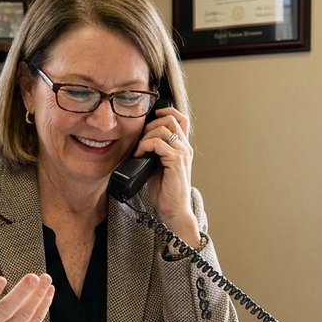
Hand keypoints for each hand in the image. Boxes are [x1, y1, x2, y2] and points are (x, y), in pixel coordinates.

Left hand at [136, 106, 197, 243]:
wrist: (173, 210)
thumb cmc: (165, 191)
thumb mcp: (157, 166)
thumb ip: (153, 151)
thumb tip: (137, 141)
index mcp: (182, 147)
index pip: (181, 118)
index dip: (166, 111)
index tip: (152, 118)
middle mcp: (185, 147)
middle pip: (170, 119)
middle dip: (150, 125)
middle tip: (140, 140)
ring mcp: (182, 154)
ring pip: (163, 128)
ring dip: (146, 136)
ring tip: (139, 149)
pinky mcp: (176, 161)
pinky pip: (158, 143)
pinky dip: (145, 146)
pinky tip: (140, 155)